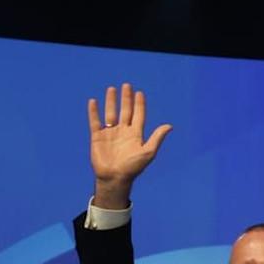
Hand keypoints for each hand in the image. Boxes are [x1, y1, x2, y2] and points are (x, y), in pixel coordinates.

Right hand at [87, 83, 171, 209]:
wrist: (115, 178)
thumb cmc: (133, 167)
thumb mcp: (148, 152)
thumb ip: (157, 138)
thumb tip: (169, 126)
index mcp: (136, 135)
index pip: (138, 115)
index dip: (139, 104)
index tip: (140, 92)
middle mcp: (123, 132)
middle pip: (125, 111)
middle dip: (126, 98)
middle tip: (127, 85)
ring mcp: (110, 133)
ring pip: (110, 113)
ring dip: (111, 101)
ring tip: (112, 89)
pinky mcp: (97, 137)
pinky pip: (95, 121)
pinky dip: (94, 112)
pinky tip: (94, 101)